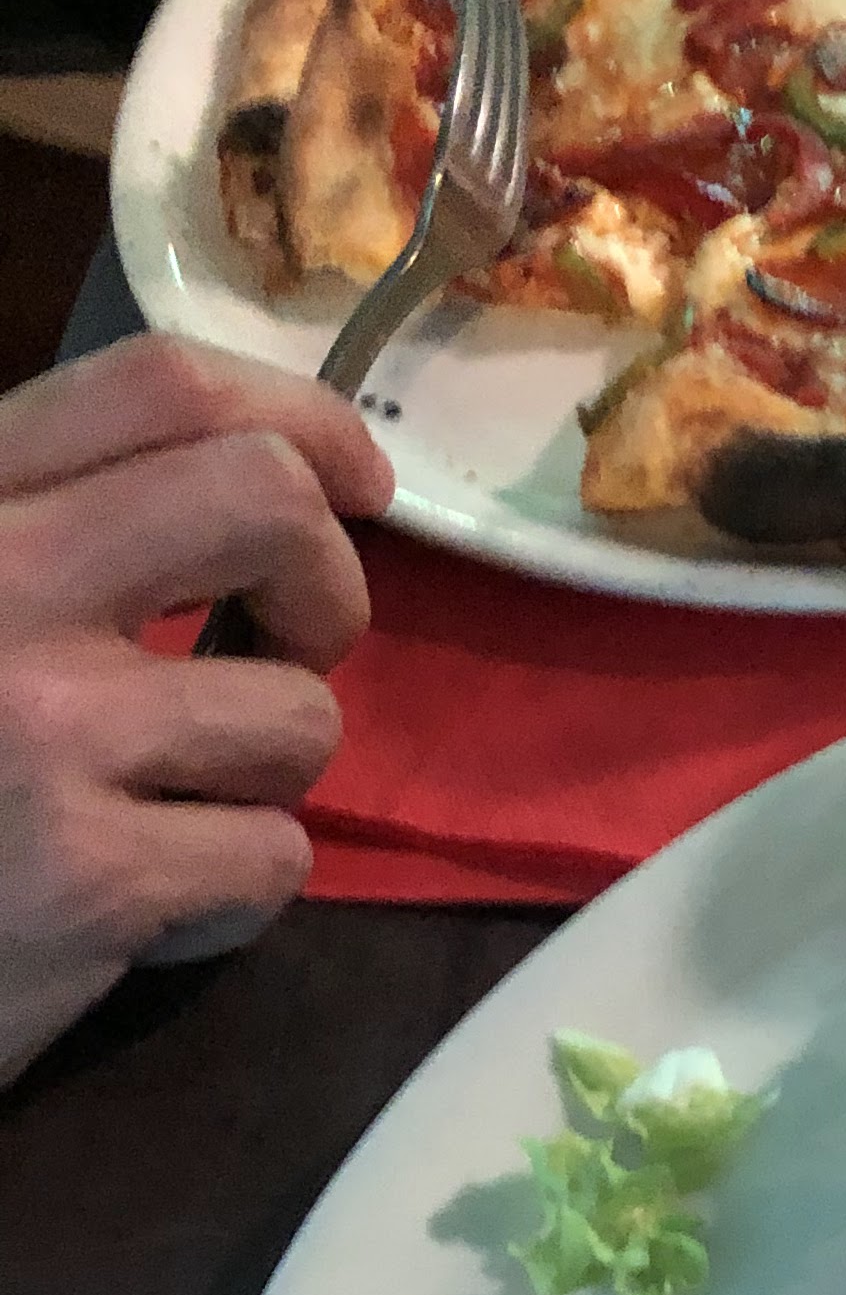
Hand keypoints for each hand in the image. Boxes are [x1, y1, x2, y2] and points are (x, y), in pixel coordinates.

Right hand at [0, 338, 389, 1085]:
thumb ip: (44, 530)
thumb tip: (258, 484)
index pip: (161, 385)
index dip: (302, 419)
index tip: (353, 481)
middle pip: (268, 502)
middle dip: (329, 584)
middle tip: (289, 650)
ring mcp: (45, 733)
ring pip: (299, 716)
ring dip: (260, 776)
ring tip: (163, 807)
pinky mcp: (90, 878)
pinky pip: (271, 859)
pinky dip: (229, 898)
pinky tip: (138, 908)